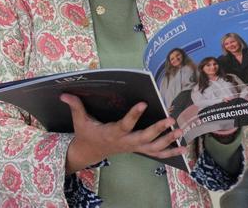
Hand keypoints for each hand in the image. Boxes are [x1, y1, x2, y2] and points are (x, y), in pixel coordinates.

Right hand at [62, 94, 184, 172]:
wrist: (89, 152)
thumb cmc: (86, 134)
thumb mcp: (79, 121)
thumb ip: (75, 106)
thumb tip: (63, 93)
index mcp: (112, 133)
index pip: (125, 124)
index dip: (134, 115)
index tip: (144, 103)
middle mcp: (125, 142)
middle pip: (144, 138)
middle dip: (158, 130)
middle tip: (170, 119)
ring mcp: (133, 147)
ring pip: (153, 148)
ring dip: (168, 141)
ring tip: (180, 131)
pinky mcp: (138, 149)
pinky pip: (156, 153)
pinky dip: (171, 151)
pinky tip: (184, 148)